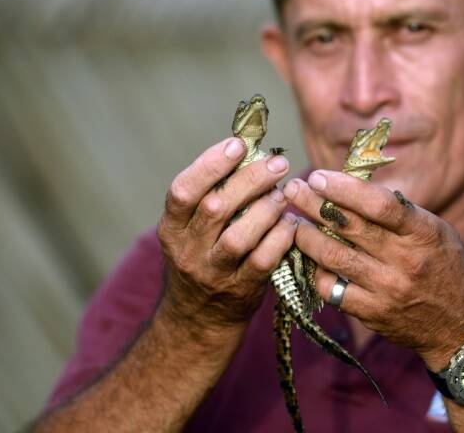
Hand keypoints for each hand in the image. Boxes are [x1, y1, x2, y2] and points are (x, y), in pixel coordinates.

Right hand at [157, 137, 296, 336]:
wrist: (198, 320)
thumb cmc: (203, 258)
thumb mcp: (193, 230)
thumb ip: (213, 196)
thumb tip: (251, 151)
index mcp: (171, 228)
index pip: (182, 190)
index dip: (210, 164)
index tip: (239, 144)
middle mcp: (187, 250)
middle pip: (215, 207)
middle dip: (250, 179)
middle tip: (278, 163)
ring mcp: (212, 273)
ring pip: (238, 236)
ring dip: (266, 209)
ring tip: (285, 193)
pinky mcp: (239, 291)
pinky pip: (262, 261)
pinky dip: (280, 239)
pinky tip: (292, 224)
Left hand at [283, 170, 463, 369]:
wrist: (463, 329)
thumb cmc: (449, 269)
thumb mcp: (437, 232)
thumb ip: (400, 212)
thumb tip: (354, 186)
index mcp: (424, 234)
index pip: (380, 204)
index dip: (344, 188)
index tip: (318, 176)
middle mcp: (405, 261)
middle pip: (349, 227)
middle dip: (314, 204)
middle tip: (292, 189)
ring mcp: (387, 290)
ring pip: (333, 257)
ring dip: (306, 236)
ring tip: (292, 222)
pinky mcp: (373, 314)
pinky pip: (332, 289)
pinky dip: (316, 271)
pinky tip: (308, 258)